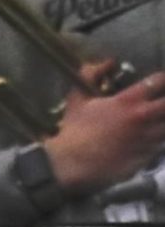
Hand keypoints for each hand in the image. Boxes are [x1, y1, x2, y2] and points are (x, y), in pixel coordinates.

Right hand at [46, 61, 164, 195]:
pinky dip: (156, 143)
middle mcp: (142, 118)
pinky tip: (148, 142)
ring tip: (155, 123)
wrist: (70, 164)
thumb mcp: (77, 98)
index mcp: (129, 101)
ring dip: (162, 124)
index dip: (162, 80)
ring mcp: (145, 139)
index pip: (158, 81)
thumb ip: (91, 74)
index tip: (159, 82)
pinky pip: (159, 148)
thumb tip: (108, 62)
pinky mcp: (144, 158)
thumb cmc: (73, 130)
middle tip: (159, 103)